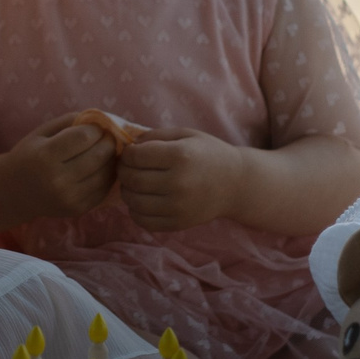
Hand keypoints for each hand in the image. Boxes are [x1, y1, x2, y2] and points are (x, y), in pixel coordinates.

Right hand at [2, 111, 119, 220]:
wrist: (14, 192)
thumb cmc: (29, 156)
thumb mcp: (41, 133)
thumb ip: (69, 121)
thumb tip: (101, 119)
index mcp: (45, 156)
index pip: (84, 137)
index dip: (96, 129)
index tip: (97, 127)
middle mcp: (57, 179)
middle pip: (98, 156)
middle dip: (109, 143)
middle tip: (108, 138)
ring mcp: (68, 198)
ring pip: (106, 174)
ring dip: (112, 160)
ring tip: (107, 152)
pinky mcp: (77, 209)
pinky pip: (103, 190)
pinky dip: (108, 176)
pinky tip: (101, 168)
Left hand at [118, 127, 244, 232]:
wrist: (236, 184)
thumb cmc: (208, 154)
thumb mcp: (185, 135)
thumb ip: (155, 136)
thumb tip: (127, 145)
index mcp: (180, 156)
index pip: (135, 157)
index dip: (127, 154)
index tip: (131, 154)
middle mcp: (178, 183)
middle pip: (132, 179)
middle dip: (123, 172)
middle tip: (128, 168)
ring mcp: (178, 206)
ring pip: (133, 202)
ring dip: (127, 192)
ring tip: (134, 185)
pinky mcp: (178, 223)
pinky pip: (143, 221)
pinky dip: (135, 211)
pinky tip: (142, 201)